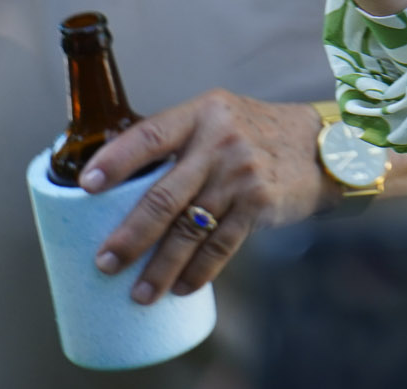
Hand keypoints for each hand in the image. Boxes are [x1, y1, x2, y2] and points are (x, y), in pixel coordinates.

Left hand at [83, 92, 334, 303]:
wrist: (320, 146)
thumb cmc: (255, 134)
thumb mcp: (218, 119)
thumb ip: (178, 141)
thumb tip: (115, 188)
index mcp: (202, 114)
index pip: (150, 135)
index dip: (116, 161)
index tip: (85, 187)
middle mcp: (222, 141)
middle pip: (164, 195)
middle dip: (130, 236)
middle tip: (105, 263)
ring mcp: (243, 173)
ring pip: (190, 229)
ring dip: (160, 267)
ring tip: (139, 293)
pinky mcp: (261, 202)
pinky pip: (221, 245)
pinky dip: (199, 271)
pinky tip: (182, 287)